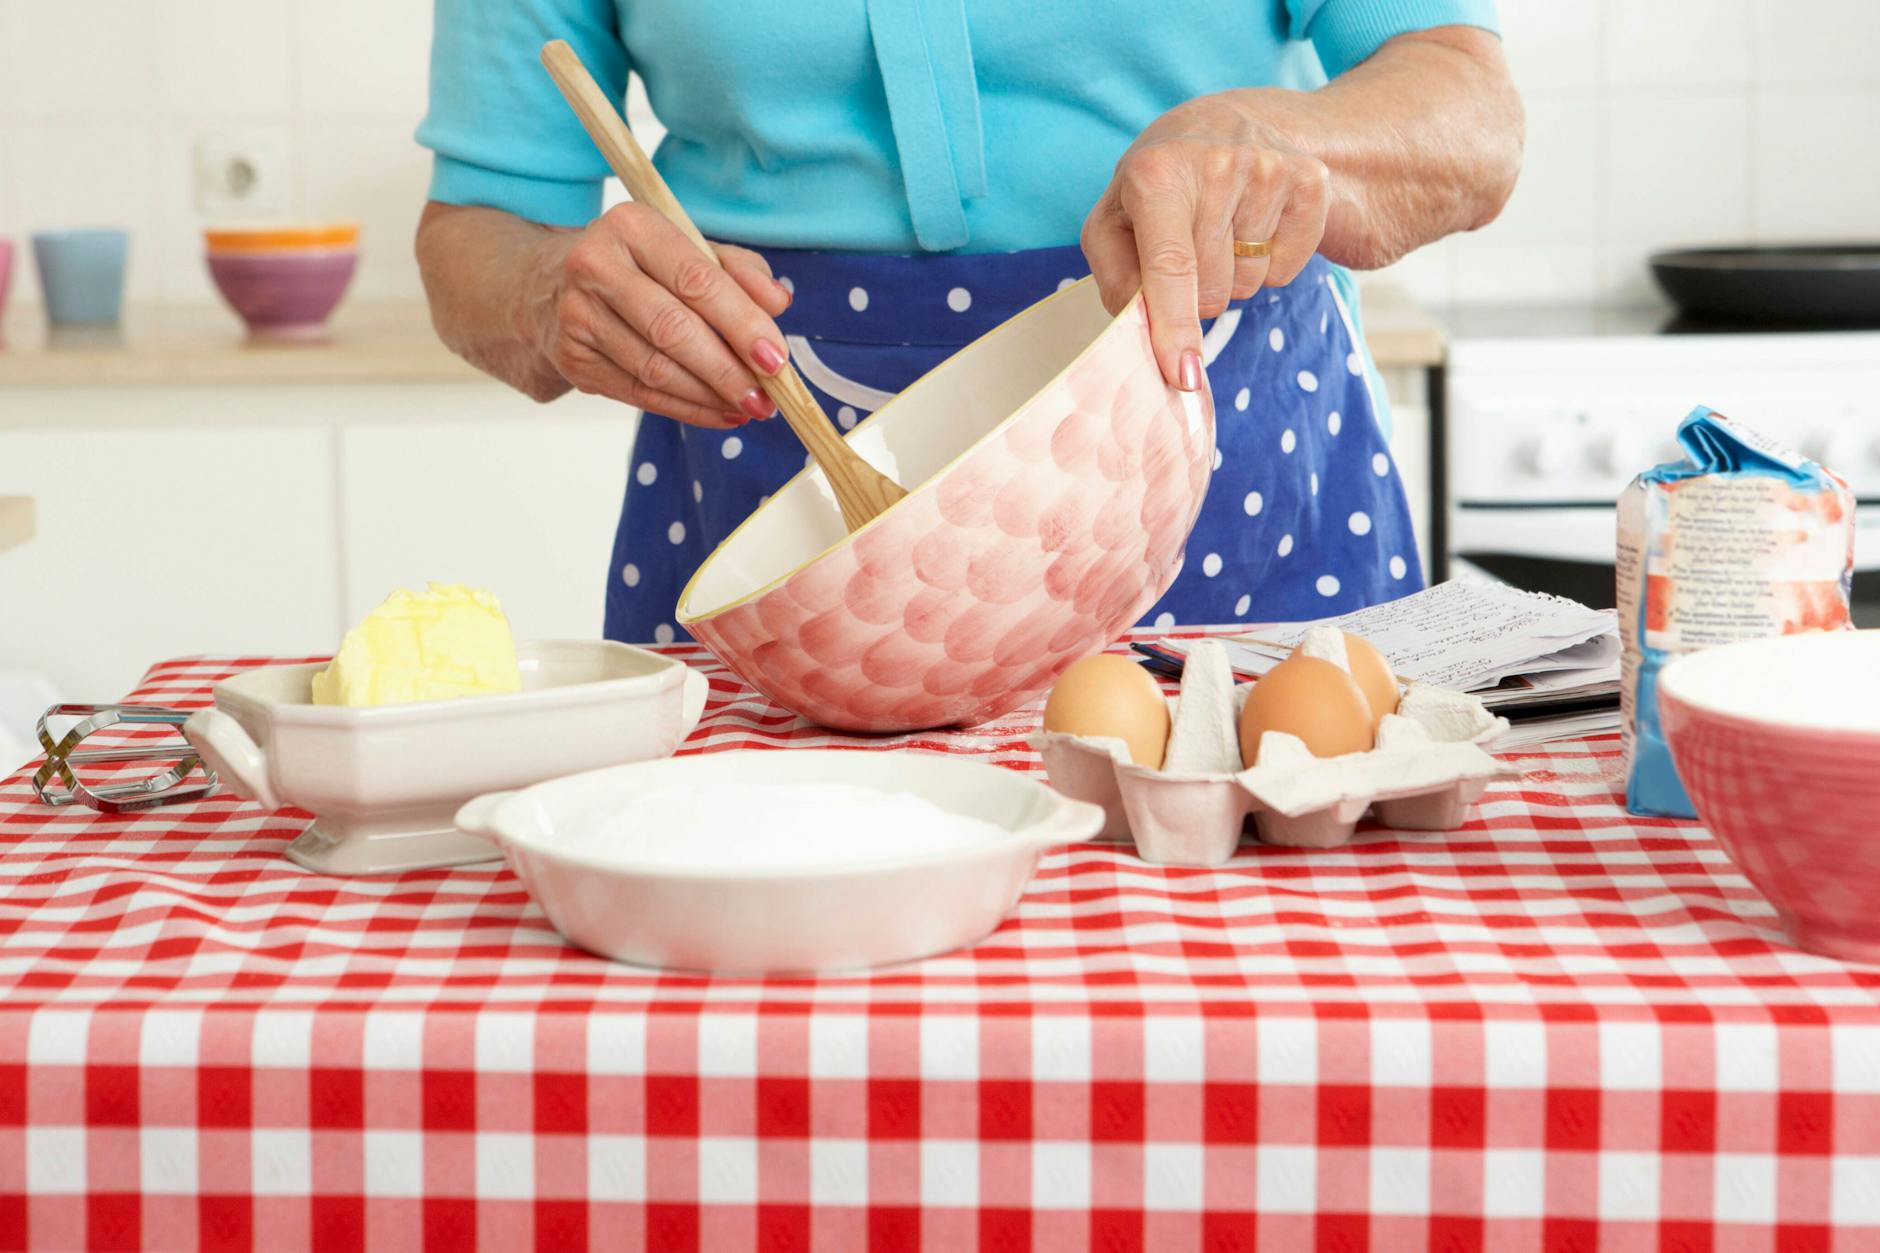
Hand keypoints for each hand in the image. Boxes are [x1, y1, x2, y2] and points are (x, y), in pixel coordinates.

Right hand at [530, 202, 794, 427]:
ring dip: (709, 395)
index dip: (741, 323)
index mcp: (631, 226)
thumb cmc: (640, 266)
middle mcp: (595, 266)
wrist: (552, 285)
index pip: (696, 281)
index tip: (776, 357)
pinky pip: (639, 393)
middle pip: (673, 329)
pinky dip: (686, 408)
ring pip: (655, 368)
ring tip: (750, 407)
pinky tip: (719, 413)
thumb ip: (739, 270)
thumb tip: (778, 302)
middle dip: (727, 369)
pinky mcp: (573, 359)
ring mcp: (577, 315)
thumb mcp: (690, 250)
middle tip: (767, 397)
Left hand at [1081, 93, 1330, 391]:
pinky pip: (1285, 271)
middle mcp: (1218, 165)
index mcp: (1158, 172)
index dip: (1174, 327)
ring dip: (1230, 277)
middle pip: (1210, 291)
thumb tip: (1142, 332)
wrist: (1230, 122)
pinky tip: (1252, 224)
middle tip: (1188, 250)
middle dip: (1194, 295)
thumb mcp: (1114, 219)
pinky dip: (1267, 265)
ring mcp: (1270, 171)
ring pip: (1248, 285)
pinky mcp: (1310, 184)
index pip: (1170, 266)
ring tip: (1220, 229)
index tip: (1183, 376)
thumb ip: (1115, 278)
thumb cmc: (1158, 187)